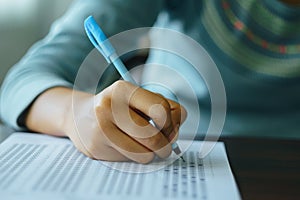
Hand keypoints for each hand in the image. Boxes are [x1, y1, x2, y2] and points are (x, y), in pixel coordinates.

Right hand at [67, 80, 186, 162]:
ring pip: (144, 154)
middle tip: (165, 147)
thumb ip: (165, 109)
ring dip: (153, 154)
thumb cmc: (118, 107)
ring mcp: (100, 129)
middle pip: (153, 137)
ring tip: (149, 148)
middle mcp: (108, 107)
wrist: (80, 115)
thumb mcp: (140, 98)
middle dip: (166, 146)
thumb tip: (174, 133)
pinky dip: (137, 157)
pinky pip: (130, 161)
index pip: (161, 109)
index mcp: (122, 89)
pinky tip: (129, 147)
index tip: (169, 129)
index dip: (171, 123)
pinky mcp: (96, 149)